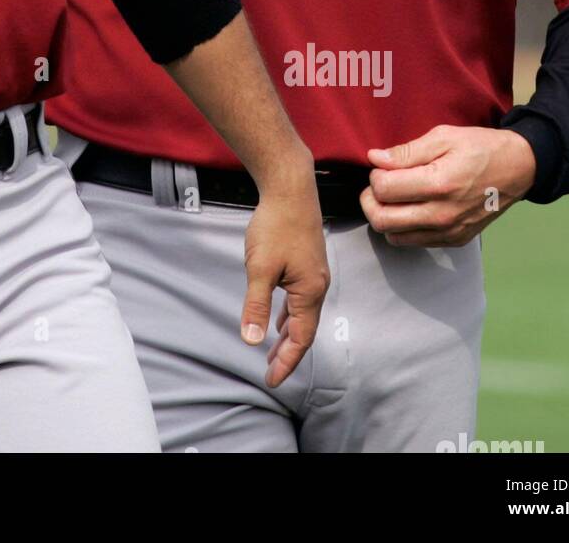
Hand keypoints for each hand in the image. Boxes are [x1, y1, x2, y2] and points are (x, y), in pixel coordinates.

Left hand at [240, 160, 329, 386]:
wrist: (290, 187)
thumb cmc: (276, 225)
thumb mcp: (260, 268)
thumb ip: (256, 305)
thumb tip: (251, 340)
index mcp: (309, 292)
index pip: (300, 339)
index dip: (286, 361)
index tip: (272, 380)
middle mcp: (317, 286)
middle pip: (304, 330)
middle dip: (287, 353)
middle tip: (271, 373)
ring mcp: (313, 273)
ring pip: (301, 314)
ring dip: (287, 334)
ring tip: (273, 351)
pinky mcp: (306, 262)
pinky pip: (299, 298)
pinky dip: (289, 314)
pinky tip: (278, 316)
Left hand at [360, 125, 536, 246]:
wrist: (518, 169)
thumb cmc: (481, 148)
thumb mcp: (444, 137)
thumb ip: (407, 151)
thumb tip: (375, 159)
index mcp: (439, 184)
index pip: (383, 189)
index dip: (375, 174)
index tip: (383, 166)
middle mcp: (442, 214)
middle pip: (381, 219)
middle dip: (370, 199)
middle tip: (380, 184)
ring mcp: (449, 231)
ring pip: (393, 236)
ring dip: (384, 216)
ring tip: (394, 197)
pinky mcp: (455, 240)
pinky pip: (413, 242)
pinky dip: (402, 228)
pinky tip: (410, 208)